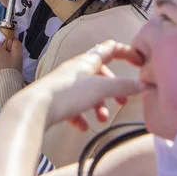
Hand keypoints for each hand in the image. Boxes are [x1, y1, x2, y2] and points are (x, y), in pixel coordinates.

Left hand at [19, 40, 143, 129]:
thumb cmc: (67, 93)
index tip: (140, 62)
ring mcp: (66, 84)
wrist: (35, 108)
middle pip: (101, 74)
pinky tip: (83, 126)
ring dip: (99, 106)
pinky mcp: (57, 100)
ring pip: (89, 92)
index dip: (127, 52)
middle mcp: (76, 70)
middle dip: (114, 89)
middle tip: (122, 102)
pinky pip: (74, 106)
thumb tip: (141, 84)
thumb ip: (122, 86)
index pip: (111, 49)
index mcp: (88, 61)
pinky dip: (81, 116)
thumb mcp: (100, 89)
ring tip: (101, 119)